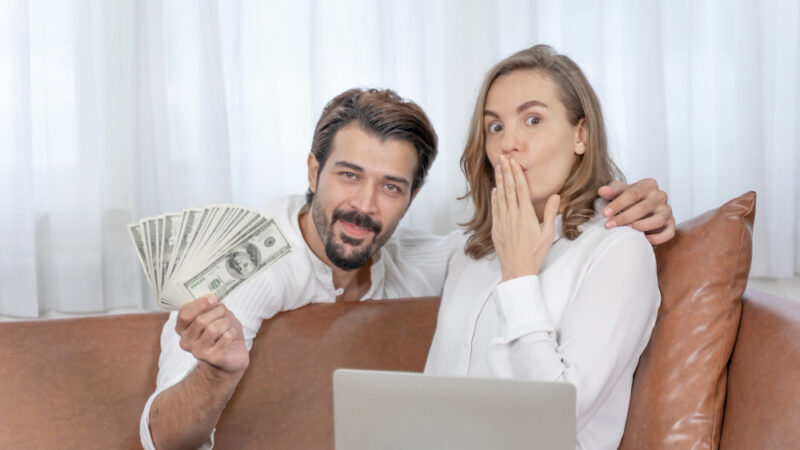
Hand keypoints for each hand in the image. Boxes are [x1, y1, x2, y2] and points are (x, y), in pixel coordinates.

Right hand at [175, 295, 248, 374]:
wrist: (233, 354)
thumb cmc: (222, 332)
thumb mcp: (214, 315)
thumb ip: (209, 307)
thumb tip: (211, 299)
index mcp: (182, 329)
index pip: (184, 315)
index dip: (200, 304)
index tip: (213, 298)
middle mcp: (186, 342)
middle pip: (200, 320)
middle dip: (218, 312)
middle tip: (224, 313)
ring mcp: (198, 352)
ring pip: (213, 328)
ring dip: (226, 323)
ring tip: (228, 327)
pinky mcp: (213, 358)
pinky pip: (226, 337)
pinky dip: (233, 332)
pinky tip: (231, 337)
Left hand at [491, 155, 559, 280]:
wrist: (517, 269)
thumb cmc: (534, 253)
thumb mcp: (547, 234)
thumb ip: (551, 213)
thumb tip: (556, 196)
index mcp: (526, 215)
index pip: (521, 189)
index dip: (517, 174)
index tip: (514, 162)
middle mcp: (513, 215)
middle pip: (509, 189)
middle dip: (506, 171)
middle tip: (503, 157)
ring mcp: (503, 221)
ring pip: (500, 197)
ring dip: (499, 181)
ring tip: (498, 167)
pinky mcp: (496, 228)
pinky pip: (495, 209)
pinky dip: (495, 198)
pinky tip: (495, 189)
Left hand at [597, 178, 675, 244]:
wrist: (641, 210)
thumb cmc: (628, 199)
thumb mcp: (619, 193)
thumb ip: (612, 191)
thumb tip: (602, 190)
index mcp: (648, 185)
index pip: (632, 194)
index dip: (618, 204)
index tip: (605, 214)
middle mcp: (660, 196)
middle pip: (643, 208)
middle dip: (625, 217)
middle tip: (610, 225)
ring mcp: (667, 210)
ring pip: (658, 220)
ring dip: (641, 226)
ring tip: (628, 230)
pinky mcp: (671, 224)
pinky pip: (668, 233)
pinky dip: (657, 238)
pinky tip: (645, 239)